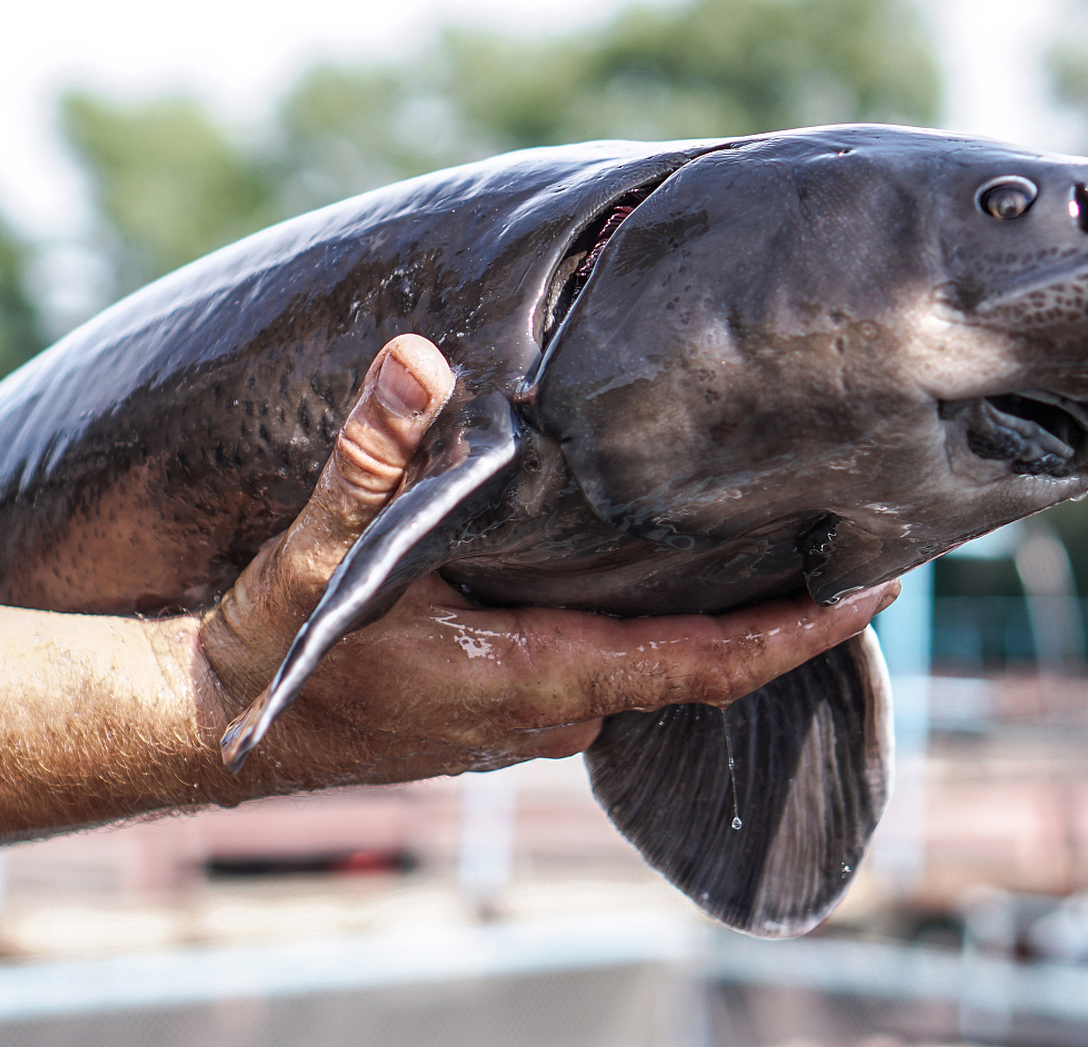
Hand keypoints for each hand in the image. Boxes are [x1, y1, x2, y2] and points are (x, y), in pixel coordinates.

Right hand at [197, 334, 898, 792]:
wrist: (210, 725)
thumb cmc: (267, 653)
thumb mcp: (310, 555)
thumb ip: (369, 462)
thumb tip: (416, 363)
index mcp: (532, 677)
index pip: (701, 665)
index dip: (795, 634)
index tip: (877, 594)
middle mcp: (548, 710)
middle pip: (701, 665)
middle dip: (783, 614)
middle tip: (861, 537)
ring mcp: (529, 716)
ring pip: (657, 667)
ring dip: (725, 617)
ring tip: (792, 538)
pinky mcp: (505, 704)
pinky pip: (615, 667)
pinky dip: (663, 622)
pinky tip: (673, 563)